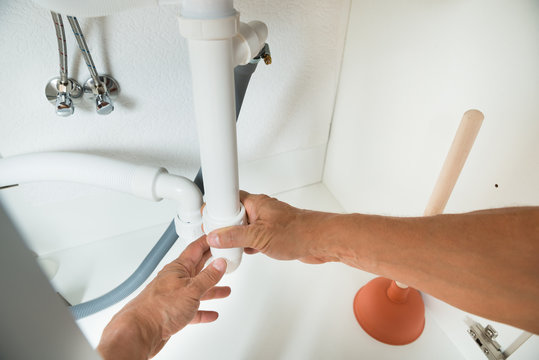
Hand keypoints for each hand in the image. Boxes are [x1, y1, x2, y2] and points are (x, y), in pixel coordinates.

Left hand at [98, 236, 228, 359]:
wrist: (140, 332)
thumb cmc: (159, 308)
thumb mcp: (191, 289)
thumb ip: (208, 277)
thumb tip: (220, 263)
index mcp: (178, 269)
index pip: (196, 249)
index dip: (207, 242)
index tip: (217, 237)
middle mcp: (175, 280)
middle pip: (197, 269)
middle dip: (212, 265)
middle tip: (223, 258)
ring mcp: (173, 296)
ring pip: (196, 291)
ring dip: (211, 290)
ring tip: (224, 290)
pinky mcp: (172, 313)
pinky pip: (191, 310)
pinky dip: (202, 311)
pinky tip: (211, 314)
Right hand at [207, 191, 338, 263]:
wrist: (321, 242)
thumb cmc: (298, 232)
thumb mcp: (259, 236)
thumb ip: (235, 236)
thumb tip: (216, 236)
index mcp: (256, 203)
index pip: (229, 199)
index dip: (216, 207)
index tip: (206, 216)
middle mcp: (261, 211)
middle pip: (235, 215)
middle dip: (224, 225)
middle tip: (214, 235)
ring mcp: (267, 223)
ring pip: (245, 228)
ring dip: (237, 237)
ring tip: (226, 246)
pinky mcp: (273, 235)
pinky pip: (254, 238)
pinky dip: (247, 245)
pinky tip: (244, 252)